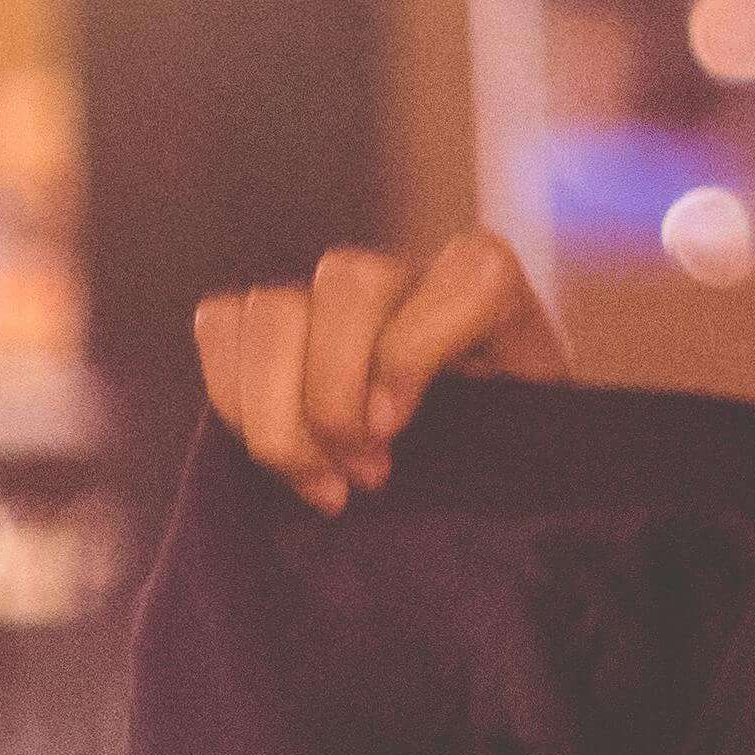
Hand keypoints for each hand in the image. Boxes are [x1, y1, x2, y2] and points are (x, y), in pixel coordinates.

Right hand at [194, 233, 568, 513]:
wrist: (472, 460)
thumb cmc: (503, 453)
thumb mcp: (534, 442)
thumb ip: (513, 426)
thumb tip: (395, 432)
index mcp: (491, 287)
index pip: (470, 276)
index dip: (415, 350)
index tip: (395, 428)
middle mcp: (408, 274)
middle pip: (349, 281)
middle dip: (337, 393)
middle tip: (365, 476)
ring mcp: (331, 294)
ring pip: (272, 306)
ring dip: (278, 408)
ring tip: (321, 480)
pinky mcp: (274, 320)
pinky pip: (220, 322)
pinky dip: (231, 396)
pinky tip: (278, 453)